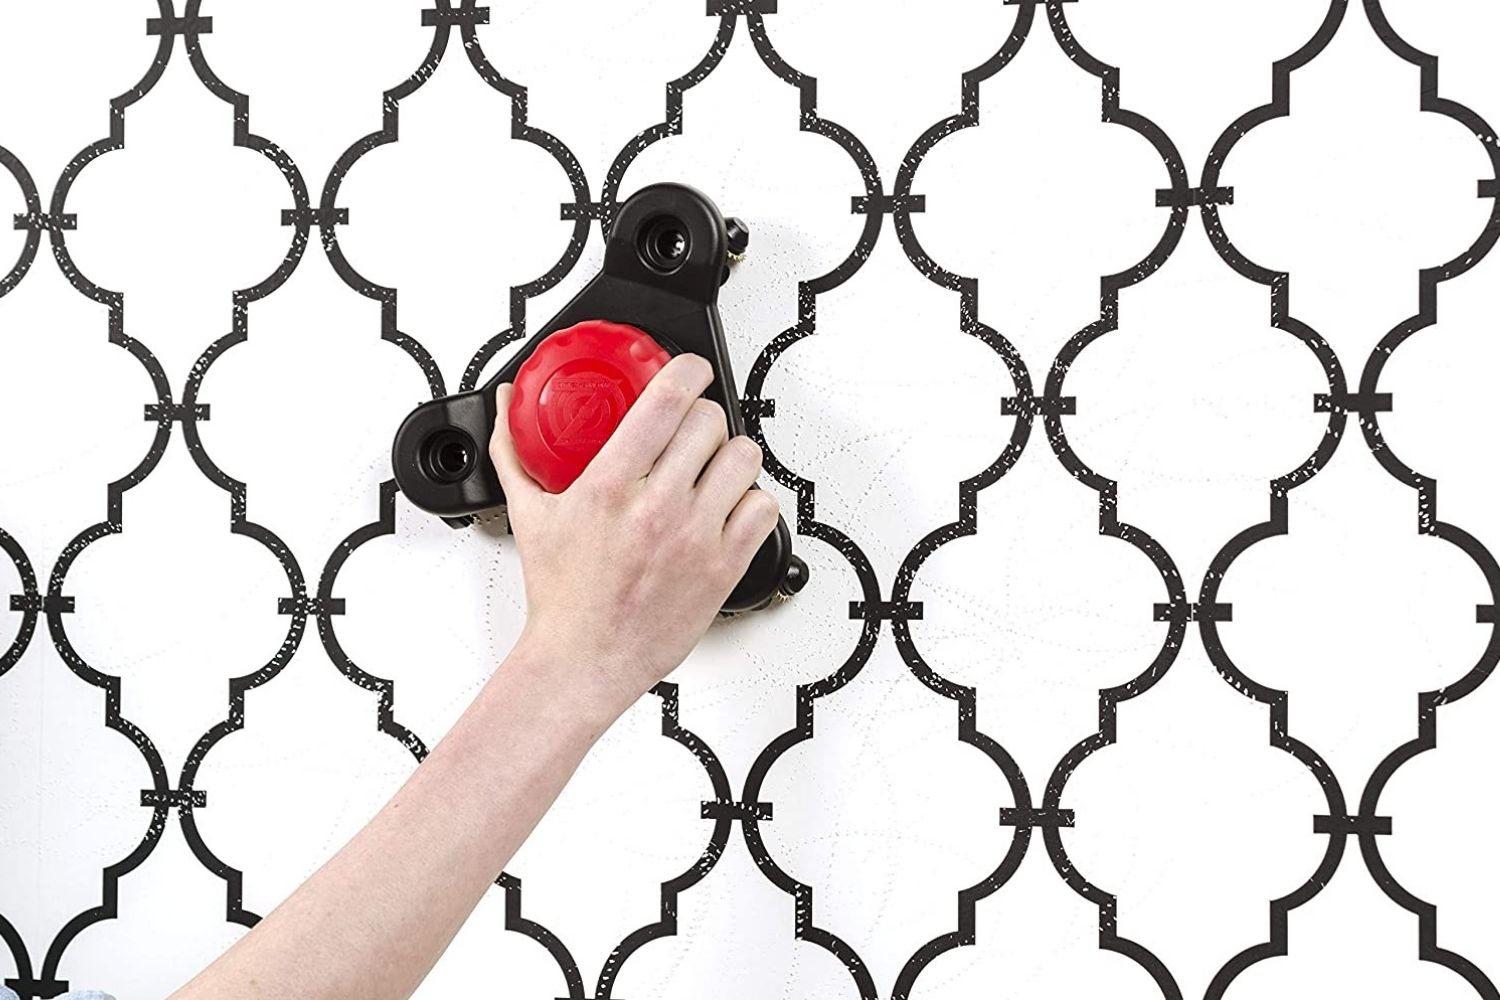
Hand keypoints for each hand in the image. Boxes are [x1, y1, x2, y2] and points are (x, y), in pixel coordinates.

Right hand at [488, 354, 779, 719]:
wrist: (583, 662)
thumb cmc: (561, 598)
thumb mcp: (529, 516)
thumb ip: (515, 452)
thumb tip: (507, 406)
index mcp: (609, 488)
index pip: (664, 401)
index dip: (687, 370)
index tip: (689, 369)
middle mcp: (657, 508)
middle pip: (709, 422)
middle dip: (703, 418)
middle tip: (693, 431)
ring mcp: (696, 538)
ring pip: (745, 458)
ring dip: (733, 455)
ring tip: (716, 467)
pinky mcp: (724, 567)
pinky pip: (763, 509)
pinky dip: (752, 502)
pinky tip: (731, 507)